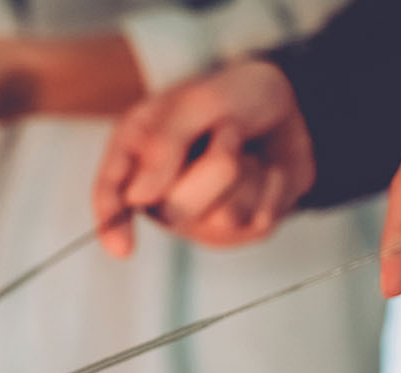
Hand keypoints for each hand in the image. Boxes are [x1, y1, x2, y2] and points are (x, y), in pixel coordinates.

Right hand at [93, 60, 314, 256]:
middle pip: (176, 208)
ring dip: (249, 174)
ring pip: (223, 217)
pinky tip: (268, 170)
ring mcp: (196, 217)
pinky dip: (273, 187)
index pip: (109, 193)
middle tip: (230, 130)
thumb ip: (163, 144)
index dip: (111, 224)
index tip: (123, 249)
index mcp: (135, 151)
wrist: (291, 107)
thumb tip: (137, 198)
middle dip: (216, 165)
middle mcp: (158, 192)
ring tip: (247, 151)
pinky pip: (258, 223)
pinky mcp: (236, 231)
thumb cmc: (234, 96)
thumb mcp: (198, 101)